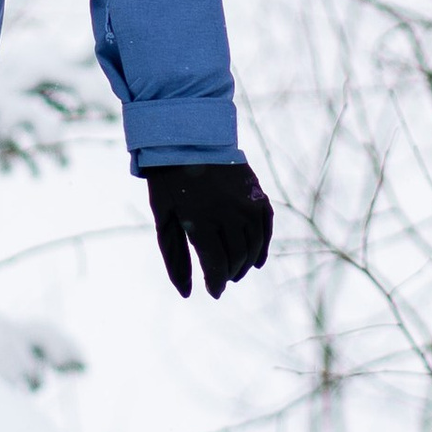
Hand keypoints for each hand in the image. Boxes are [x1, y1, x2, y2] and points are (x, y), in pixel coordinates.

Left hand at [145, 159, 273, 297]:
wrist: (189, 138)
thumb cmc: (169, 180)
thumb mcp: (164, 219)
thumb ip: (176, 258)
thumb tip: (187, 294)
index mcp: (201, 220)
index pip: (216, 266)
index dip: (216, 283)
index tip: (214, 291)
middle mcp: (228, 213)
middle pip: (236, 258)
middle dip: (229, 274)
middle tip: (222, 279)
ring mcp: (246, 203)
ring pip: (253, 246)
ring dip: (246, 264)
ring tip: (235, 271)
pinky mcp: (257, 194)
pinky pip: (266, 227)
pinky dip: (263, 246)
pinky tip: (256, 260)